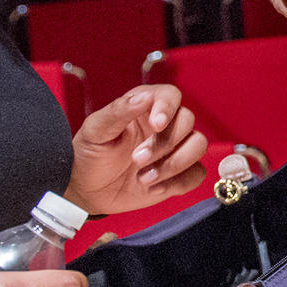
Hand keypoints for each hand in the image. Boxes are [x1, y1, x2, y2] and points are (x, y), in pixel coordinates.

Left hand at [64, 84, 207, 214]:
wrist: (88, 191)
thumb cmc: (90, 155)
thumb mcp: (96, 130)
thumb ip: (119, 111)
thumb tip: (144, 97)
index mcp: (145, 107)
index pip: (170, 95)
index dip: (168, 107)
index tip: (156, 125)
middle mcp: (165, 126)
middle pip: (187, 121)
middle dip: (163, 144)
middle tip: (136, 159)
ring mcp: (174, 150)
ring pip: (198, 146)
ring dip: (173, 164)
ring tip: (143, 178)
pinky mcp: (179, 174)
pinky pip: (196, 174)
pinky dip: (177, 183)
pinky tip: (152, 188)